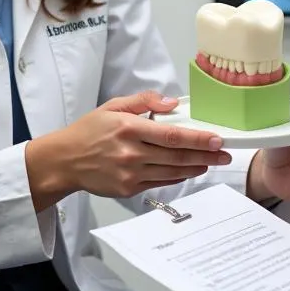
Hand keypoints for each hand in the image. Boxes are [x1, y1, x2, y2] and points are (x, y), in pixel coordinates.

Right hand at [25, 91, 231, 210]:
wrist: (63, 162)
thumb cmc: (89, 131)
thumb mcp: (113, 106)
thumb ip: (145, 101)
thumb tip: (173, 103)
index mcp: (129, 129)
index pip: (171, 135)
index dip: (197, 139)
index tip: (217, 139)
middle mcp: (131, 153)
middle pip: (177, 156)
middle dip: (206, 155)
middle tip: (225, 154)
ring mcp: (130, 174)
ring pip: (172, 172)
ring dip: (196, 167)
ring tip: (212, 162)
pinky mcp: (128, 189)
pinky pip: (160, 182)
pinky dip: (178, 176)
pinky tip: (189, 170)